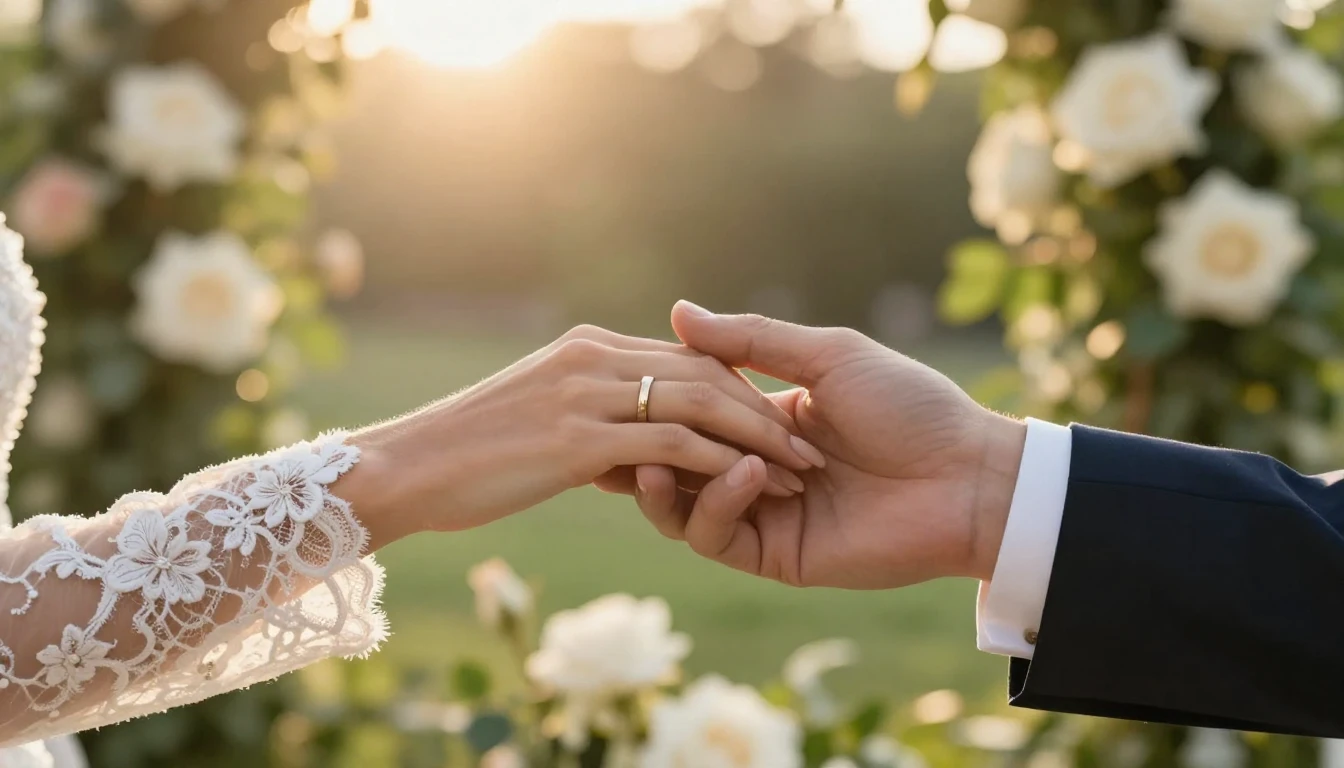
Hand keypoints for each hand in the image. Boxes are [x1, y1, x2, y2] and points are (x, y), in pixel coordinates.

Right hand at [335, 325, 826, 548]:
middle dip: (765, 408)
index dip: (739, 388)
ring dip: (758, 436)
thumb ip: (593, 417)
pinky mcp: (578, 440)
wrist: (401, 470)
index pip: (685, 358)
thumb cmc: (461, 453)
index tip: (780, 420)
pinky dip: (720, 461)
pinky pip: (671, 443)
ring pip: (699, 401)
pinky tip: (752, 484)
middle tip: (810, 445)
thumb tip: (634, 449)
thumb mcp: (537, 421)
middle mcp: (593, 360)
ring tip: (802, 469)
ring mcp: (585, 395)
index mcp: (587, 349)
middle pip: (705, 371)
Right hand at [618, 302, 1027, 588]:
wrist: (967, 475)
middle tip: (621, 424)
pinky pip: (716, 537)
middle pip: (672, 461)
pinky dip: (716, 504)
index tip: (627, 378)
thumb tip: (677, 311)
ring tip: (665, 456)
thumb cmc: (909, 406)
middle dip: (644, 443)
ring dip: (669, 478)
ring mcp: (763, 513)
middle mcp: (756, 467)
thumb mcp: (827, 356)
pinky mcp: (775, 555)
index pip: (688, 412)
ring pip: (680, 508)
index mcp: (766, 419)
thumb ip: (752, 339)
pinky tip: (747, 475)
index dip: (656, 400)